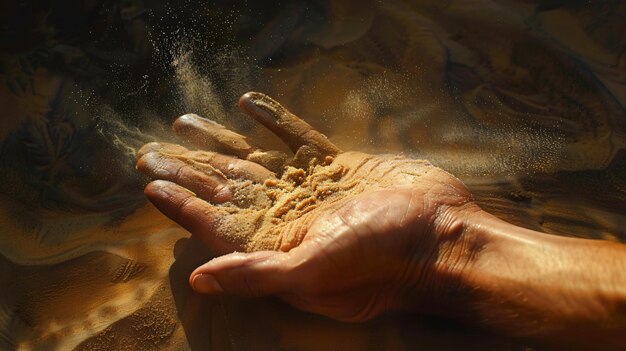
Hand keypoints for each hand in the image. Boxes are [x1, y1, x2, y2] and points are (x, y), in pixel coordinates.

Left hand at [136, 92, 480, 321]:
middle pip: (226, 188)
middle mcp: (287, 216)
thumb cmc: (381, 258)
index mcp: (275, 243)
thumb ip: (256, 273)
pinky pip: (297, 139)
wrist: (441, 236)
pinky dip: (273, 121)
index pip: (215, 221)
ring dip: (219, 143)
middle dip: (188, 169)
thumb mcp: (316, 269)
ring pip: (255, 160)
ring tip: (186, 124)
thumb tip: (198, 281)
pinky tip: (248, 105)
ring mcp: (311, 188)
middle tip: (151, 152)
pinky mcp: (337, 166)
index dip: (181, 202)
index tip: (151, 182)